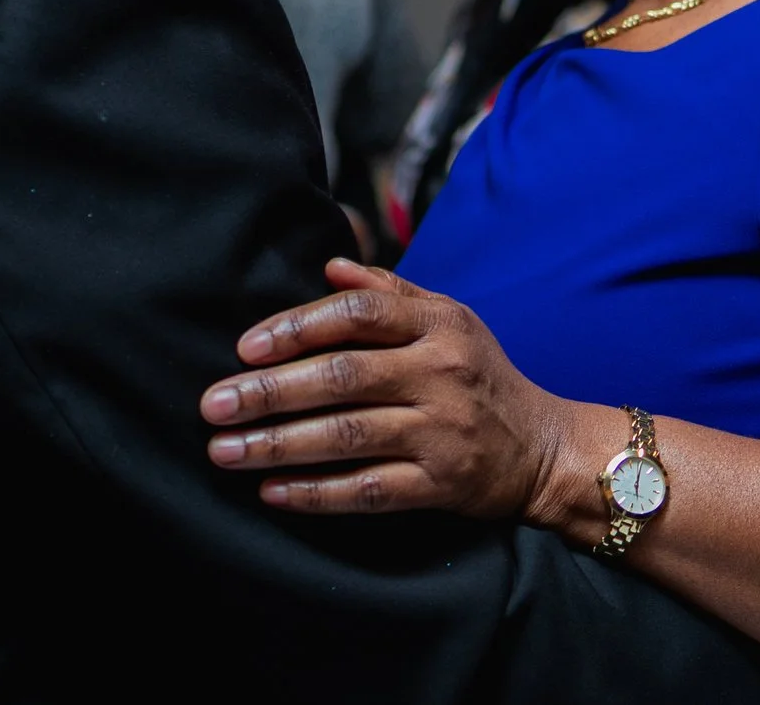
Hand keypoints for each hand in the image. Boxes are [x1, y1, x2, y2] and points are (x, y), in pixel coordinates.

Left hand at [198, 258, 584, 520]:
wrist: (545, 448)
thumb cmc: (481, 375)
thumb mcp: (451, 319)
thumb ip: (391, 291)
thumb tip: (331, 265)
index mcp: (437, 325)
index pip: (360, 314)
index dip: (298, 327)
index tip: (246, 347)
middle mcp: (439, 374)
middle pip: (343, 377)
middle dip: (270, 392)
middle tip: (214, 404)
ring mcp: (440, 432)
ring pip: (347, 436)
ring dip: (278, 444)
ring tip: (226, 450)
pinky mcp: (441, 485)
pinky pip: (369, 491)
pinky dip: (317, 494)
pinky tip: (272, 492)